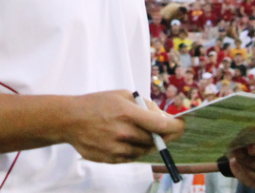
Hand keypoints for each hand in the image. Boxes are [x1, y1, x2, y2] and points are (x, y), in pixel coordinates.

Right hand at [63, 90, 184, 163]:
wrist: (70, 120)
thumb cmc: (98, 103)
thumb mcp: (123, 95)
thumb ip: (145, 105)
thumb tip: (164, 117)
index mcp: (127, 113)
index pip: (160, 125)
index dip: (175, 127)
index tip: (183, 125)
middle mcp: (123, 133)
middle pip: (155, 140)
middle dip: (165, 135)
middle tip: (171, 131)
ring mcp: (116, 149)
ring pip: (145, 150)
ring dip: (151, 143)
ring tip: (149, 133)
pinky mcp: (111, 159)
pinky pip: (133, 158)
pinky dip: (138, 150)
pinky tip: (134, 140)